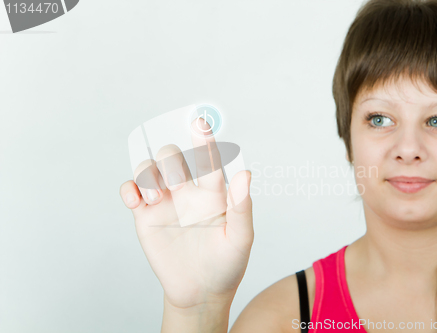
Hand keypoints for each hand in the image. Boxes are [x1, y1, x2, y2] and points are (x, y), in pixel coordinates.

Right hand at [119, 118, 252, 308]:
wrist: (201, 293)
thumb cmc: (226, 265)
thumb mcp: (240, 239)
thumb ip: (242, 208)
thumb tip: (246, 175)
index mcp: (213, 194)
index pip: (208, 160)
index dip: (204, 139)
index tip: (200, 122)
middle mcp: (188, 193)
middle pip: (173, 157)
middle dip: (171, 162)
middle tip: (176, 185)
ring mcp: (165, 203)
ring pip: (149, 169)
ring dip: (149, 175)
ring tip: (156, 198)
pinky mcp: (145, 217)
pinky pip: (131, 191)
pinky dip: (129, 188)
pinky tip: (137, 201)